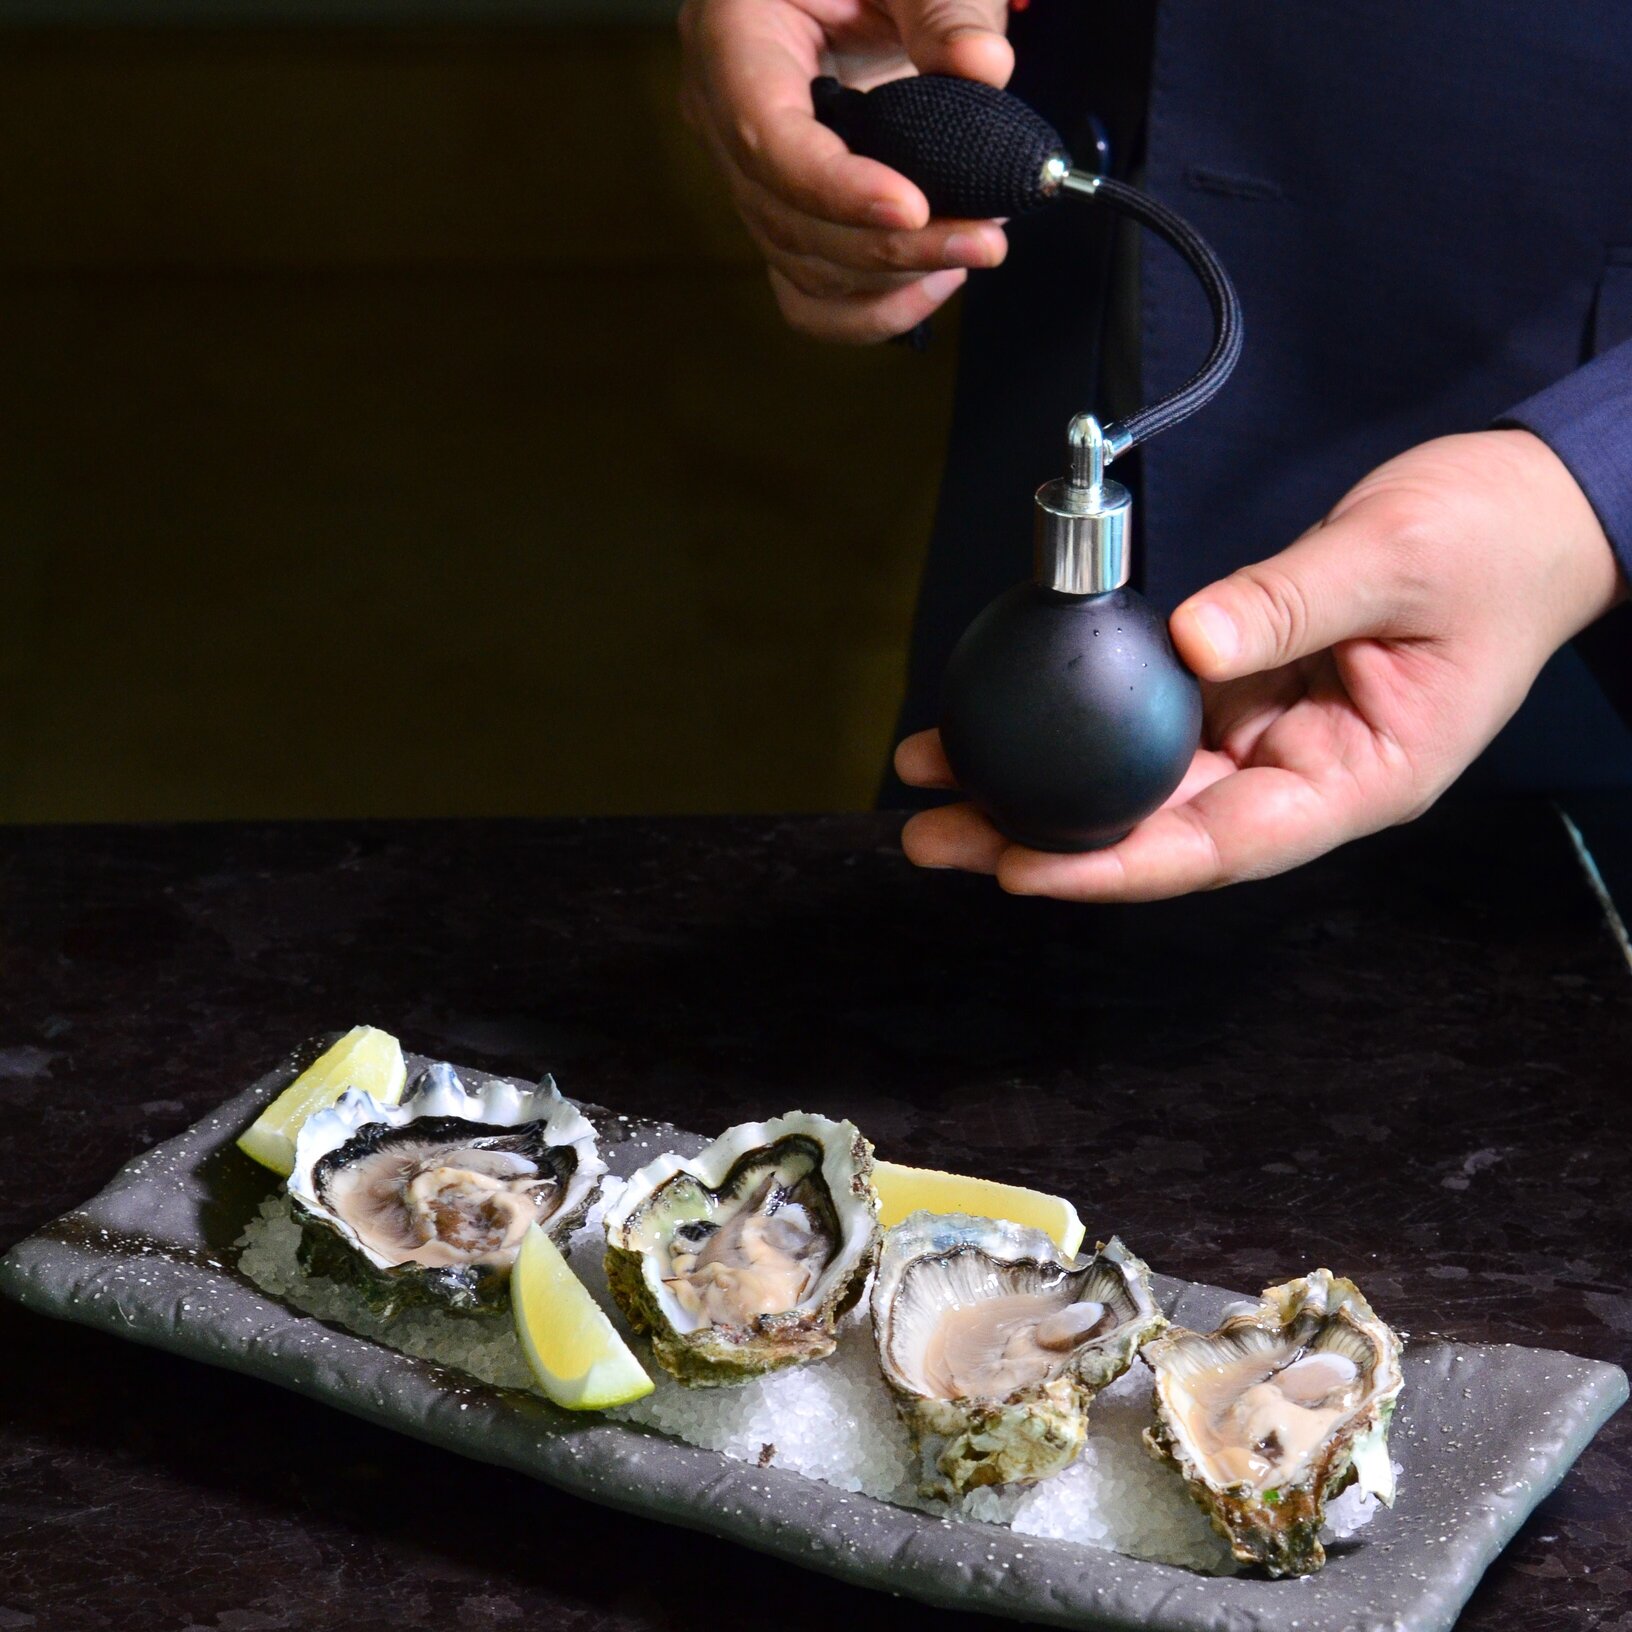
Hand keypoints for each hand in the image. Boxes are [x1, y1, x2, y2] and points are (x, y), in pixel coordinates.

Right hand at [678, 0, 1012, 341]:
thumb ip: (944, 6)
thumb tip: (984, 70)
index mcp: (731, 36)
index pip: (766, 139)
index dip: (837, 189)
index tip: (914, 209)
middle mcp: (723, 113)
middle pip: (788, 220)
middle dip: (890, 249)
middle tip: (986, 237)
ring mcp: (748, 173)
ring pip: (801, 267)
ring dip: (892, 280)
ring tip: (973, 247)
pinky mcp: (782, 212)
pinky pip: (807, 290)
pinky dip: (869, 307)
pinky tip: (931, 284)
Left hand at [897, 429, 1626, 899]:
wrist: (1529, 508)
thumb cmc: (1495, 544)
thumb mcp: (1396, 560)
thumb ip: (1289, 603)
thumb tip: (1183, 641)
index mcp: (1358, 780)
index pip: (1221, 847)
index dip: (1118, 867)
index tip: (1023, 869)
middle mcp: (1301, 774)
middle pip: (1157, 828)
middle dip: (1042, 837)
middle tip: (932, 836)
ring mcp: (1266, 734)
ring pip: (1137, 777)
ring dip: (1037, 781)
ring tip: (933, 776)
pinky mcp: (1239, 687)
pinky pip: (1146, 713)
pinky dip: (1073, 716)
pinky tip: (999, 712)